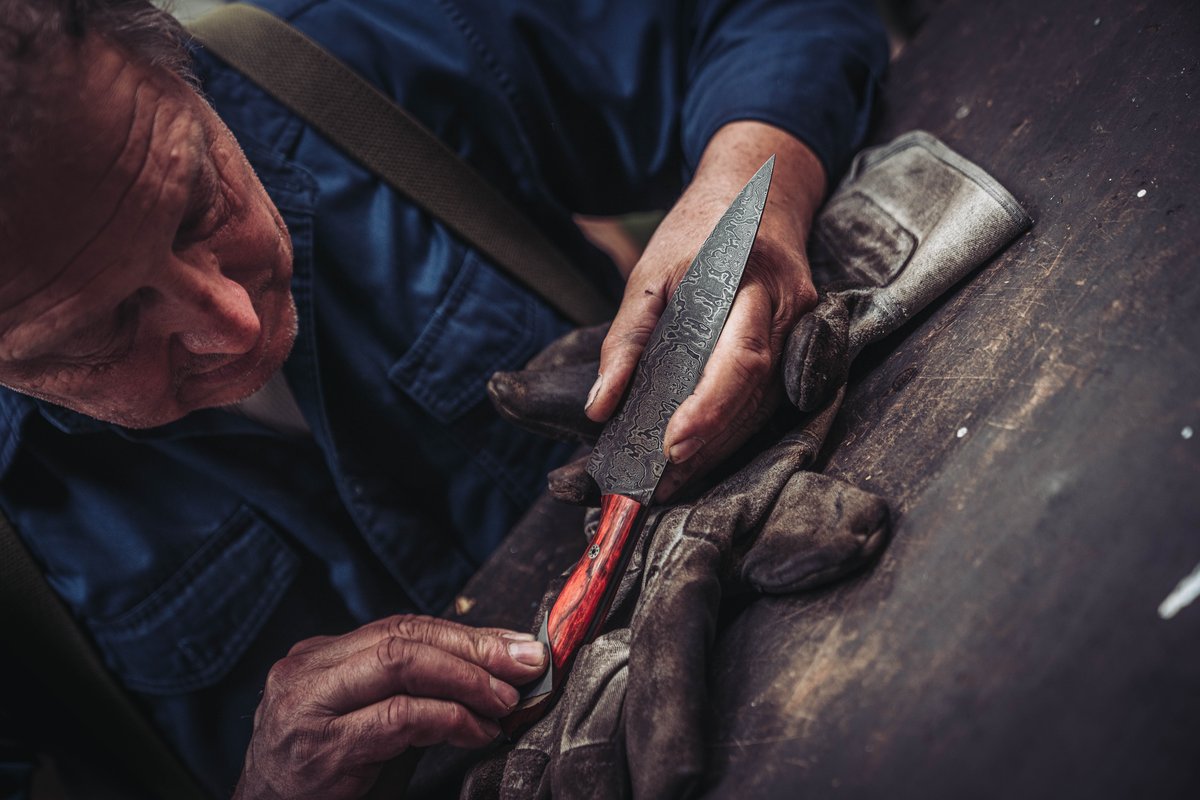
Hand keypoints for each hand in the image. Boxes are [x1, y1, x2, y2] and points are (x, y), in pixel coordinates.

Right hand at [233, 615, 546, 799]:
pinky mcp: (322, 749)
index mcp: (316, 657)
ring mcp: (308, 708)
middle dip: (474, 648)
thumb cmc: (317, 779)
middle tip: (524, 665)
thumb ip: (406, 690)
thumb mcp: (357, 720)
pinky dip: (450, 719)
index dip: (464, 634)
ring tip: (504, 702)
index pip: (400, 627)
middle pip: (404, 638)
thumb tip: (491, 665)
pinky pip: (400, 717)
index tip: (514, 645)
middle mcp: (306, 672)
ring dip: (468, 680)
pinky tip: (476, 732)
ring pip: (402, 664)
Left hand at [585, 121, 825, 498]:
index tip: (673, 446)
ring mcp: (803, 323)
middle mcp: (786, 304)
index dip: (710, 407)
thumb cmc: (698, 229)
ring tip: (674, 481)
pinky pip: (773, 394)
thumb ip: (626, 340)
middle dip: (711, 442)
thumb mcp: (649, 273)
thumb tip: (602, 407)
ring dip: (723, 446)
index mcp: (748, 277)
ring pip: (768, 401)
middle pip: (756, 389)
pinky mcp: (803, 339)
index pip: (739, 356)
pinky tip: (705, 452)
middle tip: (663, 483)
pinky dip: (737, 428)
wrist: (760, 188)